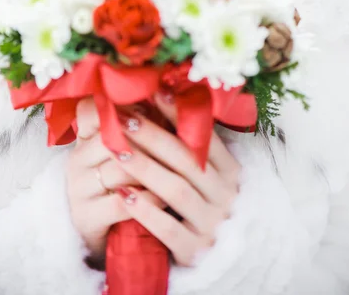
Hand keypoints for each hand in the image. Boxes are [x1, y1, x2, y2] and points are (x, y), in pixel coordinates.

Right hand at [66, 97, 162, 264]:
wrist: (107, 230)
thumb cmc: (127, 180)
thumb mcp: (128, 149)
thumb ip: (142, 125)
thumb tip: (169, 93)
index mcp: (85, 138)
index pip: (90, 109)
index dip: (119, 106)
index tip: (148, 105)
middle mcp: (77, 160)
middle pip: (112, 139)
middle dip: (147, 140)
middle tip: (177, 140)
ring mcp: (78, 189)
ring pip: (118, 171)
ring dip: (151, 170)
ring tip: (178, 170)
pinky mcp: (86, 217)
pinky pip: (120, 205)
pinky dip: (146, 201)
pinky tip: (165, 199)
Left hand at [111, 95, 240, 266]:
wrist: (223, 256)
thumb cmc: (205, 203)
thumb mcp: (208, 175)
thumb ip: (191, 145)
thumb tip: (163, 95)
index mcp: (231, 172)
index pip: (205, 138)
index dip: (179, 115)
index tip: (154, 92)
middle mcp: (226, 196)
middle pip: (185, 160)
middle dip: (153, 136)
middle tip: (124, 119)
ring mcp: (212, 225)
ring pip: (175, 191)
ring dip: (144, 168)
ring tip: (117, 151)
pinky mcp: (196, 251)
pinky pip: (169, 230)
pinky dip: (146, 212)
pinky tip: (123, 196)